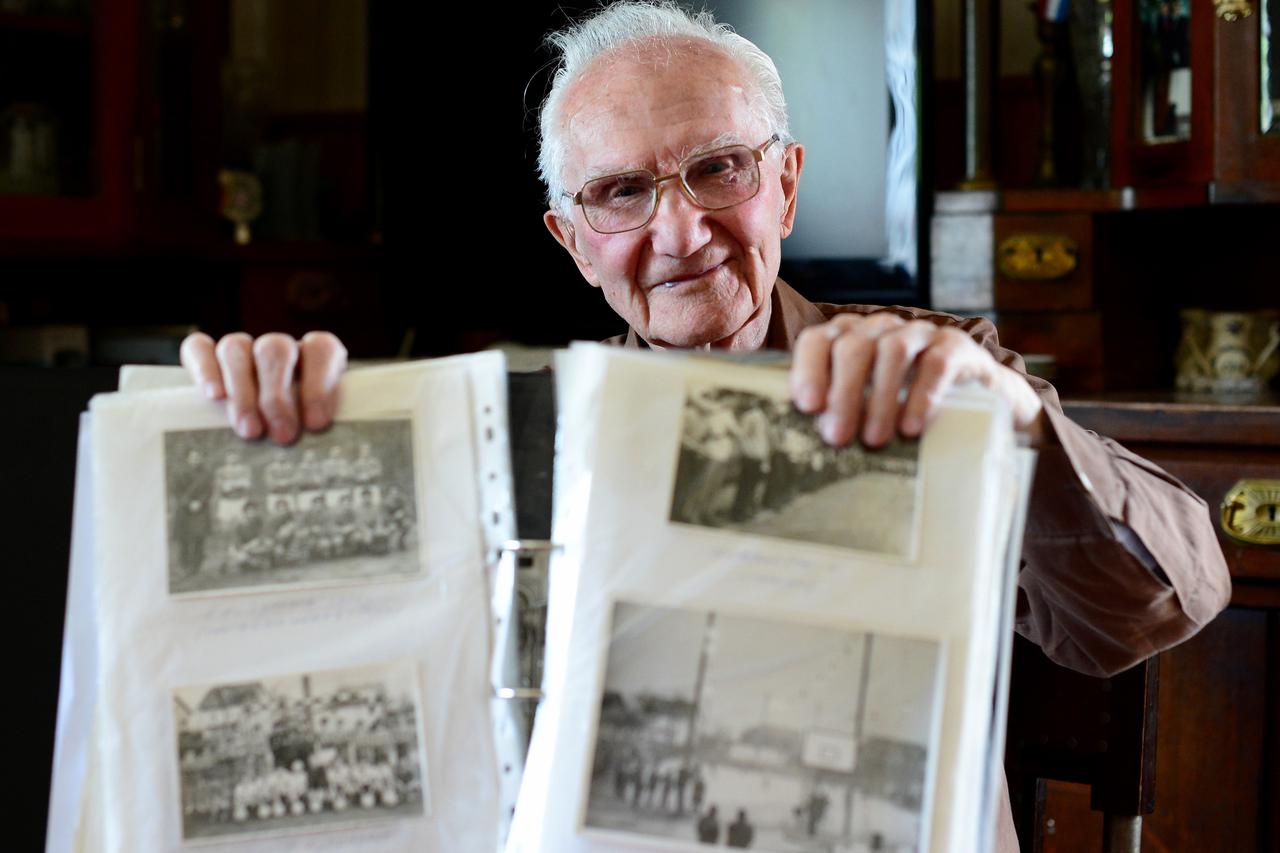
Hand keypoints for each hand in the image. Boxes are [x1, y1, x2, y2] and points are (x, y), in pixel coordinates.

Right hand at [179, 331, 347, 443]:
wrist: (261, 443)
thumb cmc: (302, 436)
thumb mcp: (319, 430)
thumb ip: (325, 429)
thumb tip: (334, 452)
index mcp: (315, 356)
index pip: (321, 349)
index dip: (320, 382)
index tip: (316, 422)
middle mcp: (279, 348)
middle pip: (275, 349)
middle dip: (277, 396)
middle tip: (282, 435)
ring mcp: (242, 349)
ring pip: (236, 348)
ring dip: (242, 391)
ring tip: (250, 431)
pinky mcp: (205, 356)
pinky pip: (198, 348)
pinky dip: (204, 368)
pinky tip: (214, 396)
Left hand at [789, 313, 1045, 446]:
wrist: (981, 405)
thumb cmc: (907, 410)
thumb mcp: (868, 410)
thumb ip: (837, 414)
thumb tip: (798, 442)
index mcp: (851, 337)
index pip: (819, 340)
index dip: (808, 370)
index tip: (807, 407)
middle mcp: (882, 328)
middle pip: (853, 346)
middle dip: (843, 393)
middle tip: (837, 437)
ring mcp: (921, 333)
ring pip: (892, 351)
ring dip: (880, 398)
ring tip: (875, 440)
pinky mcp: (957, 347)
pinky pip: (936, 363)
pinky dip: (921, 396)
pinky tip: (912, 428)